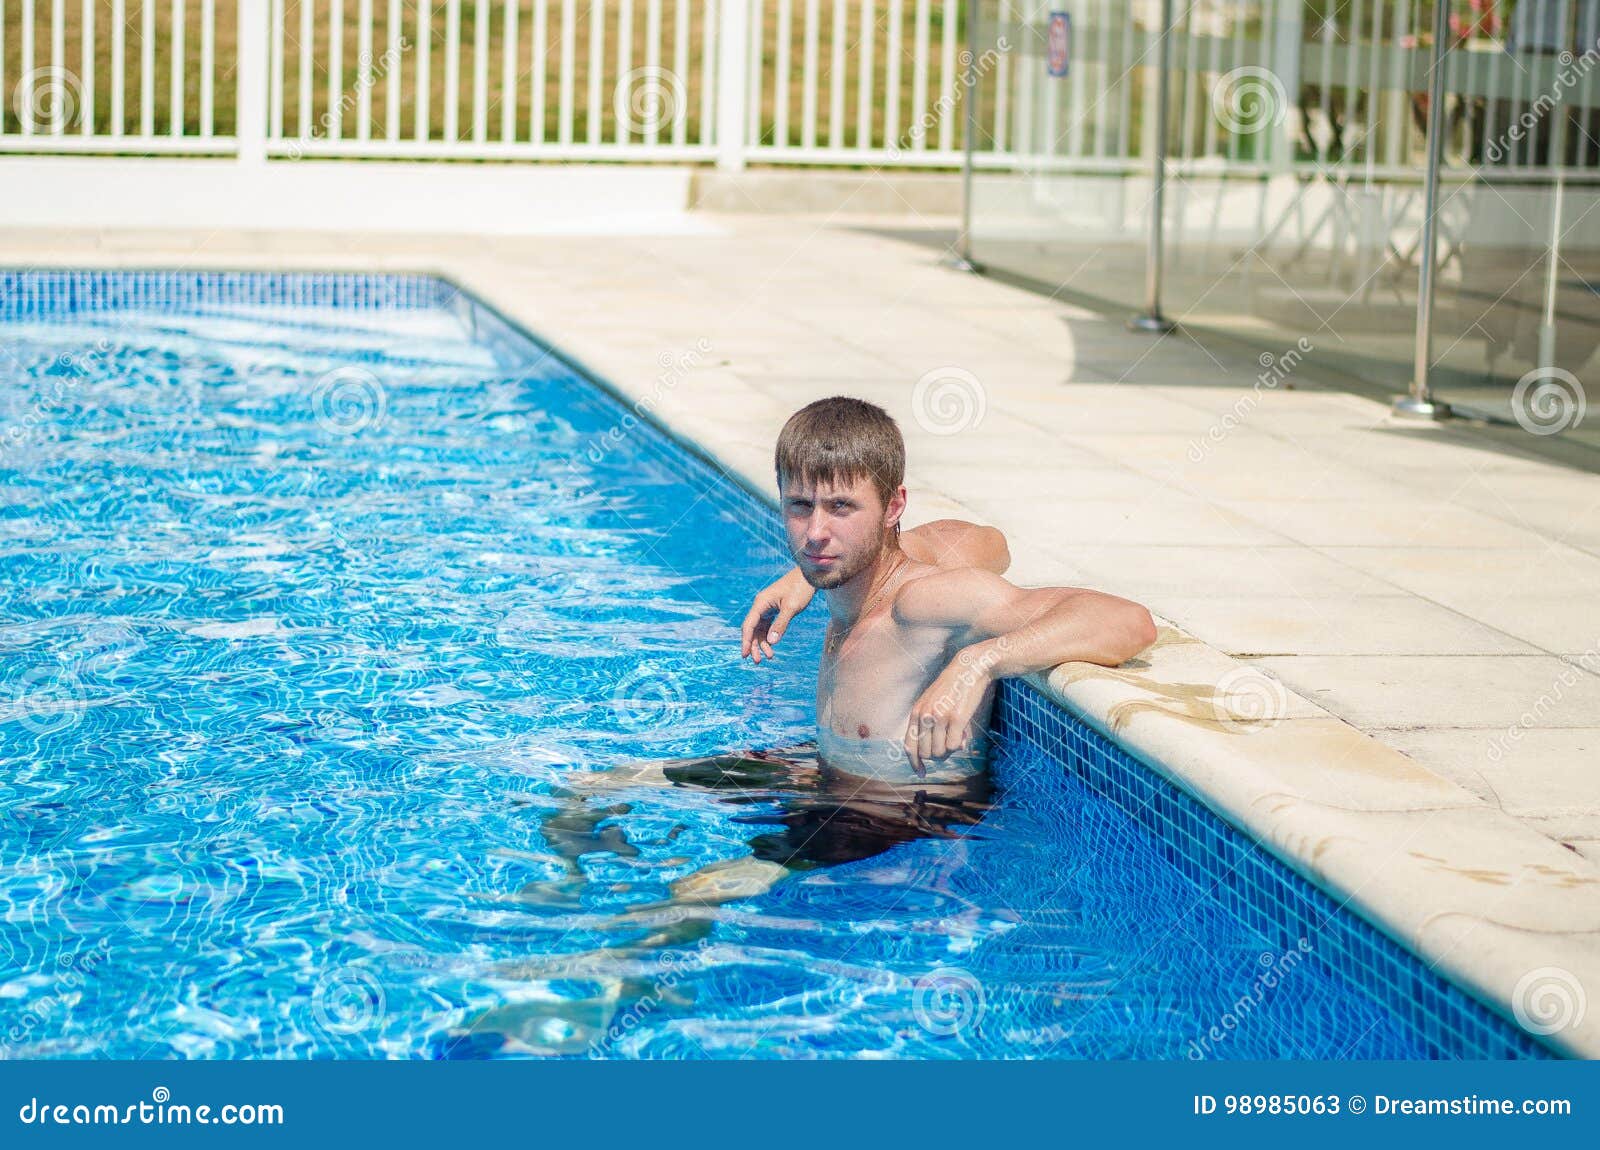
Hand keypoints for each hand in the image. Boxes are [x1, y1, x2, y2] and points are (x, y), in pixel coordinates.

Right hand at [741, 568, 814, 662]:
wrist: (809, 576)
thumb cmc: (800, 588)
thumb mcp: (791, 607)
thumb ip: (781, 625)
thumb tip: (771, 642)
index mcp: (761, 603)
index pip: (749, 624)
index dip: (745, 641)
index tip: (745, 655)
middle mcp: (761, 606)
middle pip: (752, 629)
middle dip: (753, 645)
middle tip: (757, 661)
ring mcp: (767, 608)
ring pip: (759, 629)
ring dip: (762, 644)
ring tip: (770, 657)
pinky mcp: (774, 611)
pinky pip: (767, 626)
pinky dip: (769, 637)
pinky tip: (772, 647)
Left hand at [904, 649, 993, 775]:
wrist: (969, 669)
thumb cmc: (952, 688)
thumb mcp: (932, 703)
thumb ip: (928, 725)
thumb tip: (935, 754)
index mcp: (916, 712)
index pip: (909, 746)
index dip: (914, 763)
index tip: (921, 773)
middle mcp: (924, 716)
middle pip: (926, 754)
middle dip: (938, 755)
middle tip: (949, 745)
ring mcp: (939, 717)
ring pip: (940, 752)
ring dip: (949, 750)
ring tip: (957, 736)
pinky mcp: (956, 719)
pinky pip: (954, 746)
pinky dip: (960, 745)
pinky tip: (964, 735)